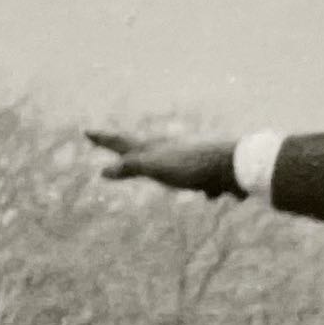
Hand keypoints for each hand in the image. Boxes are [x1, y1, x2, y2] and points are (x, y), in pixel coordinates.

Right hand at [86, 130, 243, 196]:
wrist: (236, 165)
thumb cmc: (194, 167)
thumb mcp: (158, 168)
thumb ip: (132, 168)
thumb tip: (103, 171)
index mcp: (155, 148)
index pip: (122, 143)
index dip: (104, 139)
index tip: (87, 131)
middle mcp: (170, 150)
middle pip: (144, 151)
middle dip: (129, 152)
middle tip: (114, 145)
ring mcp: (190, 160)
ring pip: (172, 165)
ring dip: (165, 168)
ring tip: (163, 170)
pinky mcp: (208, 172)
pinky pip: (198, 181)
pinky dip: (201, 186)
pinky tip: (211, 194)